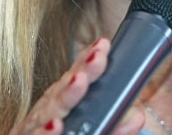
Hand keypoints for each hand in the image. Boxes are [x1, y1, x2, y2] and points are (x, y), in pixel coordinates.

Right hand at [9, 37, 144, 134]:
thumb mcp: (95, 130)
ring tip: (80, 81)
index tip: (103, 44)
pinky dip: (45, 132)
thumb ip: (114, 127)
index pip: (75, 75)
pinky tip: (56, 125)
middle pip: (65, 87)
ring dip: (66, 95)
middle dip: (83, 70)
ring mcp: (35, 126)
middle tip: (99, 56)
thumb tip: (136, 117)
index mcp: (62, 102)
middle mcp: (47, 110)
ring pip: (49, 109)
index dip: (88, 59)